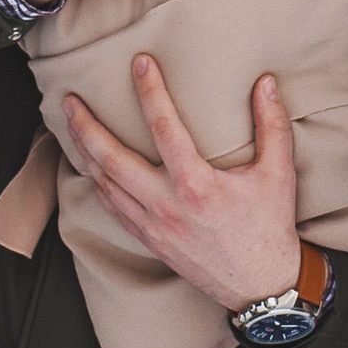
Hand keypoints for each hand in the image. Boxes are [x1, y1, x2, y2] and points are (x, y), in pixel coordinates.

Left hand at [61, 54, 301, 312]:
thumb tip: (265, 83)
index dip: (150, 91)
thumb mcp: (279, 174)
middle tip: (69, 100)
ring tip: (70, 126)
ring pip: (104, 184)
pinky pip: (111, 207)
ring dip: (83, 153)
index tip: (140, 62)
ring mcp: (152, 225)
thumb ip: (273, 125)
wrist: (260, 285)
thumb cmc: (269, 227)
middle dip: (86, 127)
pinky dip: (96, 183)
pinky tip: (90, 167)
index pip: (164, 128)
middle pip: (111, 160)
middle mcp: (166, 205)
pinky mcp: (149, 239)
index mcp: (196, 185)